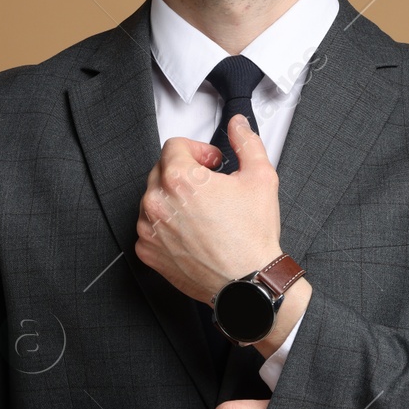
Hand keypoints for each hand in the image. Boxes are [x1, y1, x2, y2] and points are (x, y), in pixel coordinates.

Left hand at [135, 113, 282, 302]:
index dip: (197, 150)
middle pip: (162, 170)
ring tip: (201, 211)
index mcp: (180, 179)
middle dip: (185, 172)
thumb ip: (246, 142)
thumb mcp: (260, 177)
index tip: (210, 163)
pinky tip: (191, 231)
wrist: (248, 282)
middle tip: (209, 186)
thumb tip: (238, 126)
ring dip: (173, 199)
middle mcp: (157, 202)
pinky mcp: (148, 251)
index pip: (174, 146)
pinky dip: (166, 225)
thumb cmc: (252, 237)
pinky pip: (150, 227)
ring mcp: (149, 228)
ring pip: (153, 199)